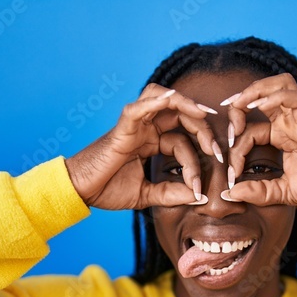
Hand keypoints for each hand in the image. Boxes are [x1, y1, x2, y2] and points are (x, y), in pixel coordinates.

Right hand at [65, 84, 220, 209]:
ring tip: (202, 115)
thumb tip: (199, 196)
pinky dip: (155, 101)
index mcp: (150, 142)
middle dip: (201, 128)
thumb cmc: (107, 190)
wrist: (80, 192)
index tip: (201, 186)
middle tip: (216, 149)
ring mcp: (134, 125)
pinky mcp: (122, 128)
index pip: (182, 141)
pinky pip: (138, 107)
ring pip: (163, 99)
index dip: (197, 159)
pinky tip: (172, 100)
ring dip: (185, 104)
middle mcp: (144, 129)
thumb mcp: (146, 195)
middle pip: (180, 115)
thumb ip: (171, 193)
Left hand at [222, 73, 296, 205]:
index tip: (231, 173)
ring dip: (255, 90)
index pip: (250, 130)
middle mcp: (289, 123)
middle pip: (260, 95)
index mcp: (281, 136)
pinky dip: (276, 97)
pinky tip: (258, 106)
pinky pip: (295, 98)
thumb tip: (229, 194)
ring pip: (278, 85)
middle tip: (228, 127)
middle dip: (238, 106)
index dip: (235, 147)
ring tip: (239, 105)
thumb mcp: (283, 193)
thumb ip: (258, 192)